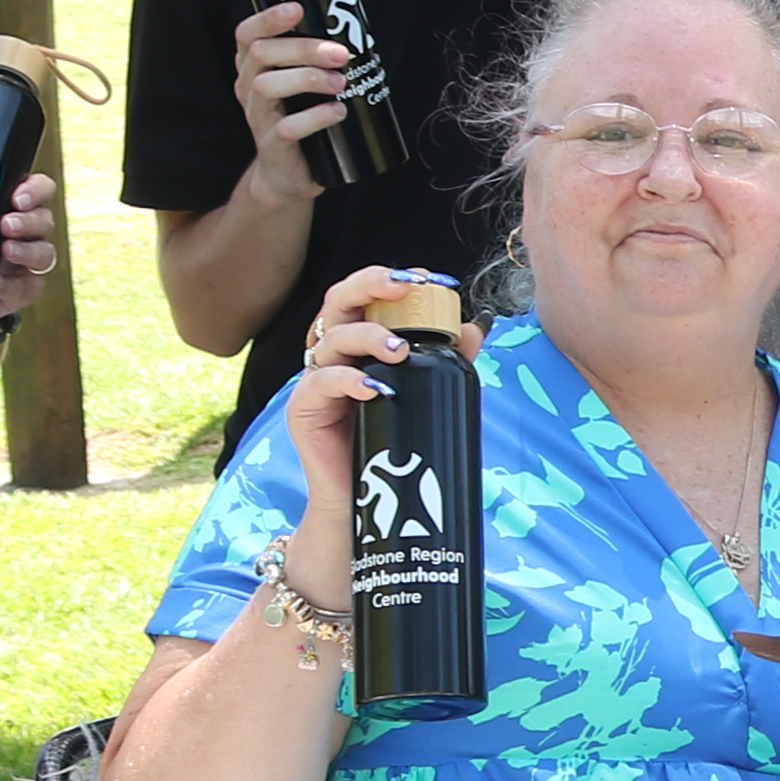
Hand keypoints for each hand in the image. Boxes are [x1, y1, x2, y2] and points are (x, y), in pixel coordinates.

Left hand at [0, 165, 66, 323]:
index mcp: (12, 207)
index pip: (37, 190)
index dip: (35, 189)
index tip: (18, 195)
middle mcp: (28, 233)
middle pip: (44, 219)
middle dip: (29, 220)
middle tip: (7, 223)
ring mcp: (28, 263)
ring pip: (45, 252)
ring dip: (28, 249)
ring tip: (5, 250)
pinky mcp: (24, 291)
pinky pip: (29, 287)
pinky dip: (14, 286)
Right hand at [226, 0, 355, 190]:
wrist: (286, 173)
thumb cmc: (298, 117)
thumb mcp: (299, 84)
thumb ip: (311, 58)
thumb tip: (349, 29)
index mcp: (252, 67)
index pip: (246, 34)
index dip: (268, 19)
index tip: (297, 8)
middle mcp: (248, 87)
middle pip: (261, 54)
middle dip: (303, 48)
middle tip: (340, 53)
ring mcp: (257, 117)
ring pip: (267, 86)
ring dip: (308, 78)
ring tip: (340, 81)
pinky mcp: (271, 144)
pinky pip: (286, 127)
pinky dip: (315, 117)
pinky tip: (338, 111)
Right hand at [276, 260, 471, 509]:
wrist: (365, 501)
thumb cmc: (393, 442)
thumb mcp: (426, 393)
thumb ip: (449, 359)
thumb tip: (476, 327)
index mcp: (358, 341)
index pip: (368, 296)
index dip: (392, 279)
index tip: (430, 281)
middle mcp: (334, 352)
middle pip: (339, 300)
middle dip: (371, 284)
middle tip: (406, 287)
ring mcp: (315, 379)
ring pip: (332, 339)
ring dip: (369, 336)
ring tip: (401, 350)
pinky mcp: (303, 409)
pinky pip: (320, 383)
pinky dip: (348, 380)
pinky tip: (375, 388)